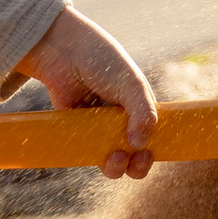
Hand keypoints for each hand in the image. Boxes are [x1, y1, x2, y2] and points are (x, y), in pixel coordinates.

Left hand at [18, 7, 158, 176]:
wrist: (62, 50)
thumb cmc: (100, 60)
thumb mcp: (130, 84)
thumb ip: (142, 112)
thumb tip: (140, 146)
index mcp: (140, 108)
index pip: (154, 138)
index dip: (154, 151)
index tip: (150, 154)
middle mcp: (122, 121)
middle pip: (135, 156)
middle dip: (137, 165)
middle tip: (135, 160)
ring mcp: (99, 129)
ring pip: (112, 161)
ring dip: (116, 167)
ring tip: (113, 158)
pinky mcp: (78, 132)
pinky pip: (88, 154)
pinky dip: (92, 158)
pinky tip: (93, 150)